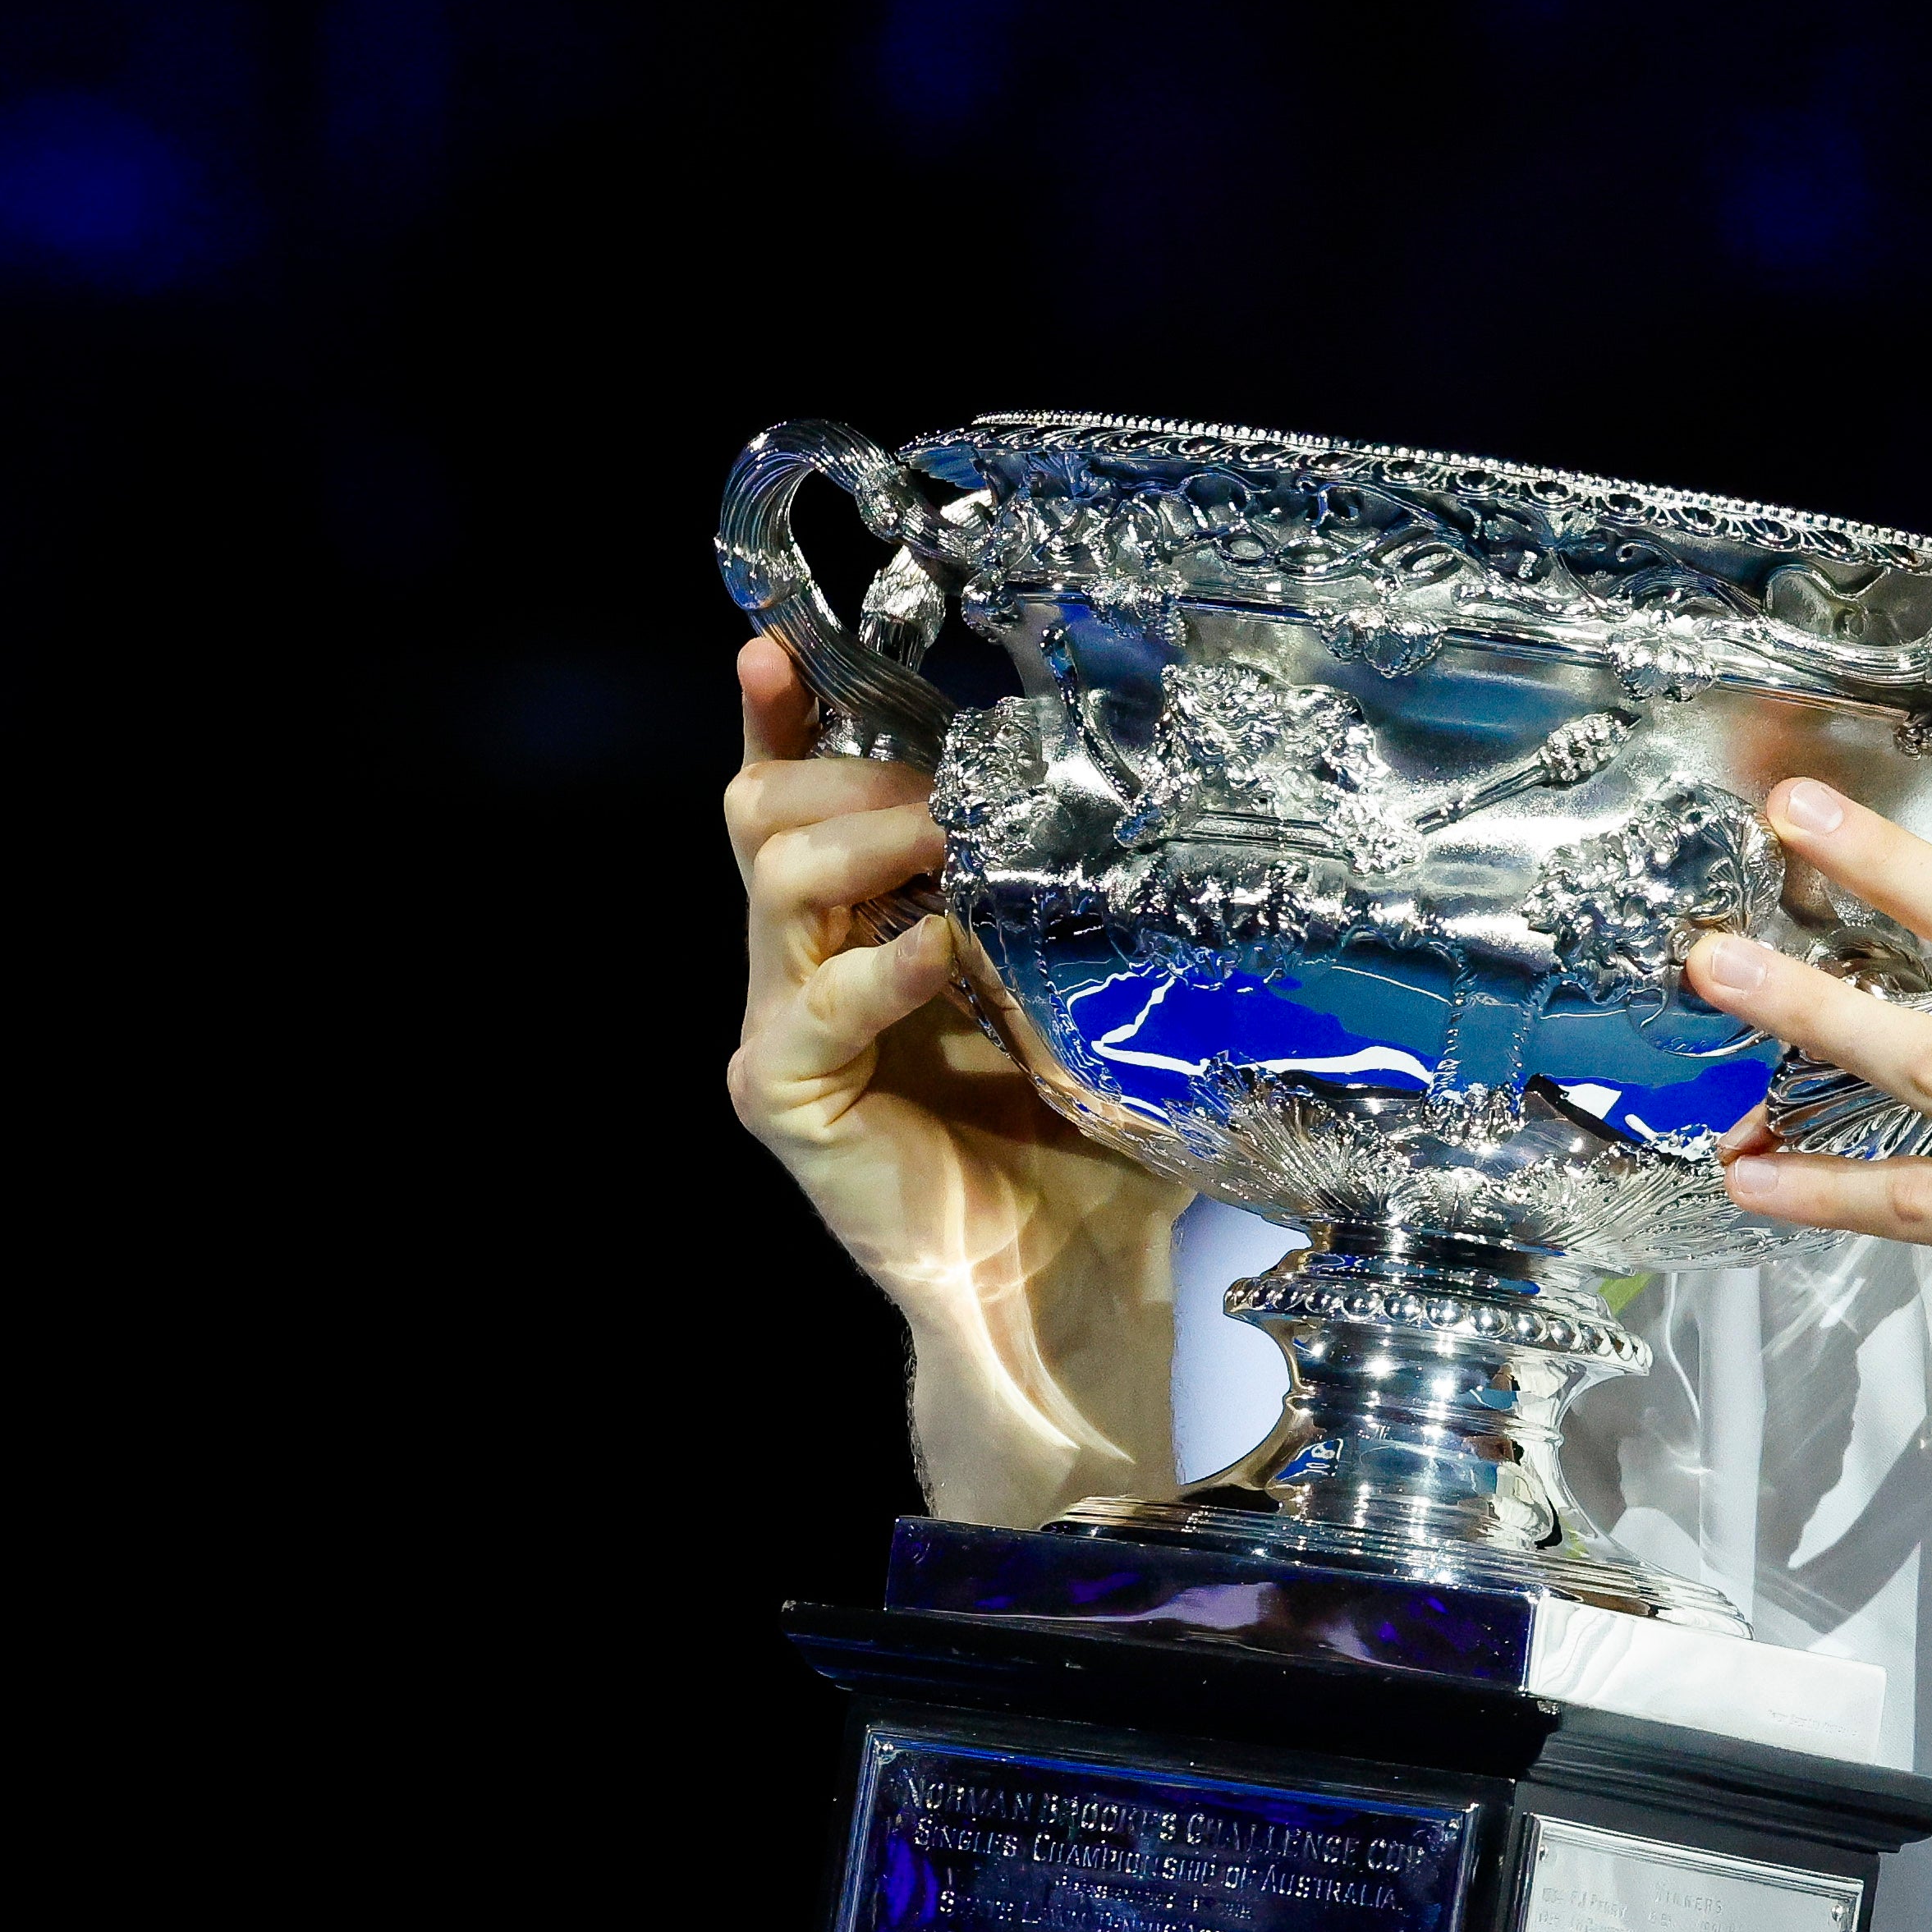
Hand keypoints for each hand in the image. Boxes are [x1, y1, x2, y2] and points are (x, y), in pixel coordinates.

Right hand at [725, 637, 1188, 1518]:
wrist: (1072, 1282)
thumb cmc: (1091, 1144)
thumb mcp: (1099, 994)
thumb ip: (1089, 908)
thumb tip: (1164, 799)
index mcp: (870, 928)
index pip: (801, 798)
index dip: (784, 718)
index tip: (780, 649)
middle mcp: (810, 968)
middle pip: (766, 815)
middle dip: (852, 773)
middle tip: (947, 790)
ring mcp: (790, 1032)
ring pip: (774, 882)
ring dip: (867, 842)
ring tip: (952, 843)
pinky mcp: (789, 1101)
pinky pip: (811, 1009)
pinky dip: (880, 969)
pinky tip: (945, 951)